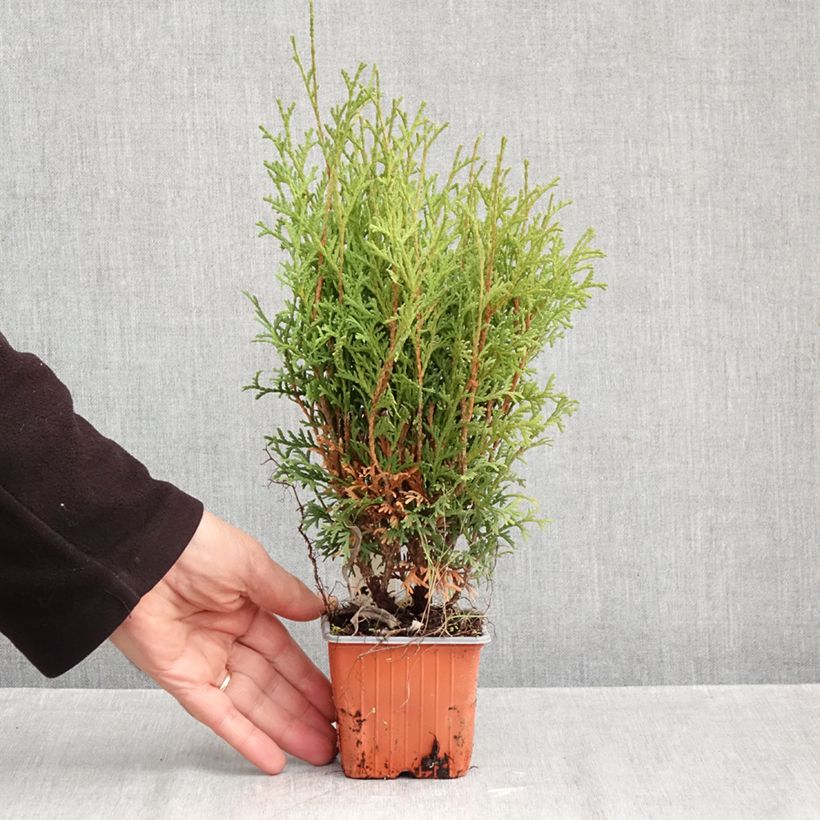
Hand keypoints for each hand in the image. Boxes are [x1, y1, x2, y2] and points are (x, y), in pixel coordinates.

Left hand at [110, 509, 335, 773]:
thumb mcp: (252, 565)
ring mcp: (204, 661)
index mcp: (245, 608)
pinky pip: (217, 714)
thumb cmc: (196, 547)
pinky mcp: (181, 680)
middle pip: (272, 683)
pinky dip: (244, 737)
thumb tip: (318, 610)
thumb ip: (285, 594)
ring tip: (317, 750)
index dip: (309, 676)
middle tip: (334, 734)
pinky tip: (273, 756)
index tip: (335, 695)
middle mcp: (226, 638)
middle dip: (303, 710)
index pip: (284, 652)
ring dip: (284, 729)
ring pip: (251, 704)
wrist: (143, 554)